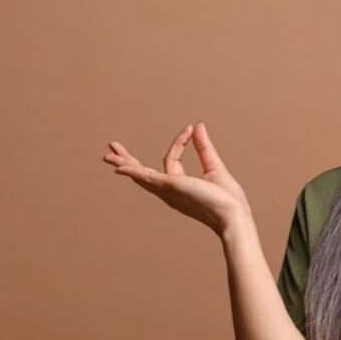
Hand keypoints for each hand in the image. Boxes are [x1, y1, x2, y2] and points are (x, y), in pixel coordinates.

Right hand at [102, 121, 251, 236]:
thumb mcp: (214, 166)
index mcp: (179, 187)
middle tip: (112, 149)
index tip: (190, 128)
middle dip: (128, 161)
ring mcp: (168, 189)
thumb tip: (197, 126)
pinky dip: (134, 171)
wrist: (233, 213)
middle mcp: (170, 191)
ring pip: (142, 175)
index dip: (179, 142)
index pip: (172, 159)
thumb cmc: (227, 198)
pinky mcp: (170, 187)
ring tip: (107, 156)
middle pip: (144, 173)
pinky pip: (148, 178)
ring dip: (125, 164)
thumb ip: (203, 147)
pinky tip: (120, 168)